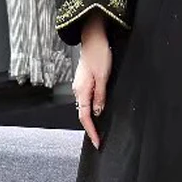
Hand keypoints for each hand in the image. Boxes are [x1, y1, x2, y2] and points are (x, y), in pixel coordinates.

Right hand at [72, 10, 111, 149]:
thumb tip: (98, 112)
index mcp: (81, 90)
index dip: (91, 131)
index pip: (85, 117)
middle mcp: (78, 90)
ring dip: (91, 120)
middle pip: (83, 114)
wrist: (93, 38)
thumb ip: (100, 96)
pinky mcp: (85, 81)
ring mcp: (81, 85)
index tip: (97, 143)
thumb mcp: (103, 77)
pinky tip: (98, 112)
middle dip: (90, 129)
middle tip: (99, 141)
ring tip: (98, 131)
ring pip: (85, 107)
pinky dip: (92, 109)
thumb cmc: (99, 55)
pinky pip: (87, 100)